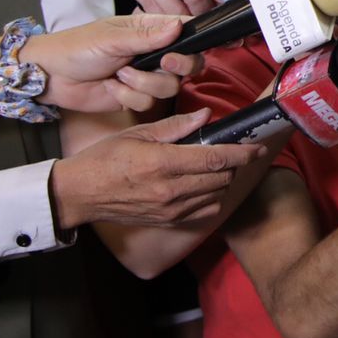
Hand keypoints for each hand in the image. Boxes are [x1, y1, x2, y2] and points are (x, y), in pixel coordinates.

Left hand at [26, 14, 203, 113]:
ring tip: (119, 75)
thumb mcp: (111, 38)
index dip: (193, 40)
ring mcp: (144, 77)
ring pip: (168, 87)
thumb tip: (178, 25)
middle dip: (175, 67)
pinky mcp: (134, 98)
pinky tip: (111, 88)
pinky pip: (148, 103)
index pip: (185, 31)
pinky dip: (128, 97)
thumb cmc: (76, 48)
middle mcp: (152, 53)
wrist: (51, 77)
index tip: (181, 49)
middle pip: (186, 65)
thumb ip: (147, 36)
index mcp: (149, 30)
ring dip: (142, 83)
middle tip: (162, 63)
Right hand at [48, 109, 260, 229]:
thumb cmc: (105, 158)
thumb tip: (205, 116)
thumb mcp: (137, 134)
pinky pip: (204, 212)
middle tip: (232, 151)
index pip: (215, 158)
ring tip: (215, 166)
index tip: (257, 147)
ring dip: (223, 180)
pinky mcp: (167, 221)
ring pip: (216, 195)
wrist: (80, 194)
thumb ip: (175, 127)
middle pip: (221, 178)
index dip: (241, 153)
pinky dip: (212, 198)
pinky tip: (203, 185)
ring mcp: (170, 209)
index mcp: (163, 163)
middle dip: (233, 163)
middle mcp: (170, 190)